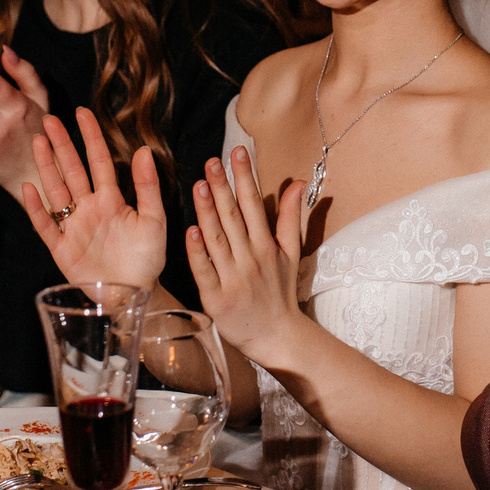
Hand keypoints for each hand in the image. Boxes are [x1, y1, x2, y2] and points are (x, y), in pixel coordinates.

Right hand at [18, 109, 166, 288]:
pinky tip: (30, 188)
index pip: (99, 161)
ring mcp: (74, 227)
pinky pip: (46, 225)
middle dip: (61, 145)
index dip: (91, 137)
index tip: (82, 112)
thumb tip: (144, 150)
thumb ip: (148, 186)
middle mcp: (89, 209)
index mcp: (112, 200)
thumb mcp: (154, 219)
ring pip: (56, 191)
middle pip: (72, 171)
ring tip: (38, 142)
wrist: (136, 294)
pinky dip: (37, 209)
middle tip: (49, 119)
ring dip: (47, 167)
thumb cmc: (147, 259)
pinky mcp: (63, 249)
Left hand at [183, 147, 304, 358]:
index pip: (254, 204)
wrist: (277, 337)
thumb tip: (298, 182)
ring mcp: (233, 278)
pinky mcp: (216, 298)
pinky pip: (205, 270)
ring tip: (200, 184)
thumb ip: (291, 216)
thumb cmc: (280, 293)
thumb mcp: (292, 252)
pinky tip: (191, 230)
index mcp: (267, 245)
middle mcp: (250, 259)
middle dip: (223, 187)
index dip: (246, 177)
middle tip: (212, 161)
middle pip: (234, 217)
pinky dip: (198, 251)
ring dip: (208, 212)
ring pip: (218, 239)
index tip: (238, 152)